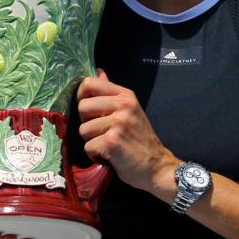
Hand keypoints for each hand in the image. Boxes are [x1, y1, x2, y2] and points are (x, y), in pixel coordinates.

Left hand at [76, 71, 179, 195]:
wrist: (157, 166)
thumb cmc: (140, 140)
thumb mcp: (130, 111)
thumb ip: (112, 93)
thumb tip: (98, 71)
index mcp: (125, 95)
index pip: (89, 83)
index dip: (81, 96)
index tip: (89, 111)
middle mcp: (123, 105)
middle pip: (82, 106)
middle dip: (87, 123)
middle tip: (102, 132)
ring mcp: (118, 123)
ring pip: (83, 129)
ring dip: (92, 141)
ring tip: (108, 145)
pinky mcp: (112, 142)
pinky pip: (88, 146)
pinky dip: (95, 155)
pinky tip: (109, 156)